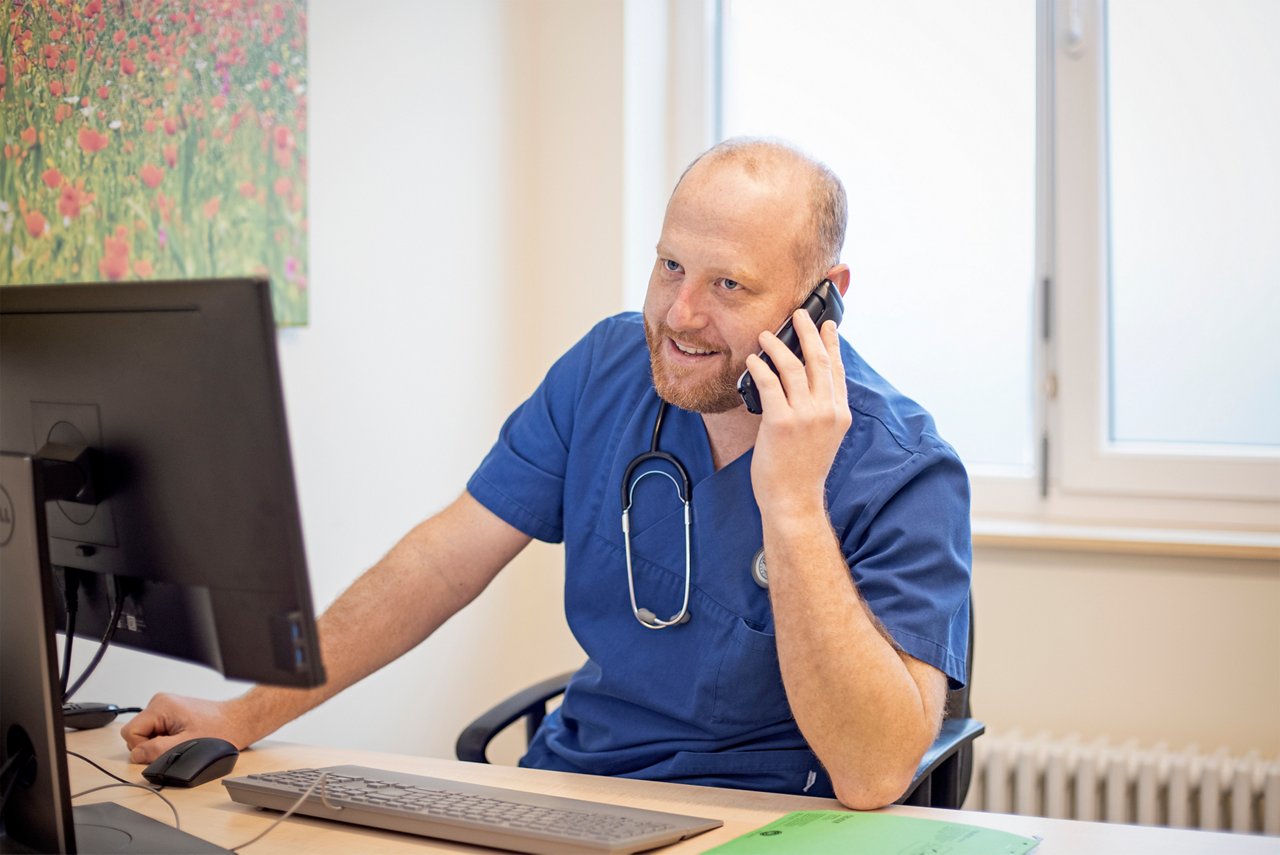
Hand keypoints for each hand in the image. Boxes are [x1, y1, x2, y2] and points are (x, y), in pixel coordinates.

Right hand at [120, 693, 251, 763]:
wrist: (239, 721)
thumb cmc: (221, 729)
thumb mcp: (186, 745)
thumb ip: (157, 750)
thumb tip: (136, 755)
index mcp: (161, 706)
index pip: (130, 732)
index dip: (142, 748)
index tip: (162, 750)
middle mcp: (160, 702)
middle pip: (137, 733)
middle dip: (152, 745)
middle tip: (176, 745)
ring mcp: (166, 707)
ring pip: (147, 733)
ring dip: (160, 742)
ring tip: (183, 740)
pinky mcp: (172, 713)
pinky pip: (157, 731)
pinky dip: (167, 738)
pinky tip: (184, 738)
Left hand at [744, 310, 850, 522]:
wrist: (794, 500)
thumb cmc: (802, 471)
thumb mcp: (822, 437)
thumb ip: (819, 410)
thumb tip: (801, 382)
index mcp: (840, 414)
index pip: (837, 370)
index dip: (832, 345)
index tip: (828, 325)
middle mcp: (827, 411)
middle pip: (818, 360)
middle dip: (808, 333)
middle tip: (798, 314)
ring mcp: (806, 416)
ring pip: (792, 367)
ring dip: (777, 346)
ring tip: (766, 335)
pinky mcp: (782, 422)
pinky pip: (769, 384)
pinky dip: (758, 367)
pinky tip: (751, 360)